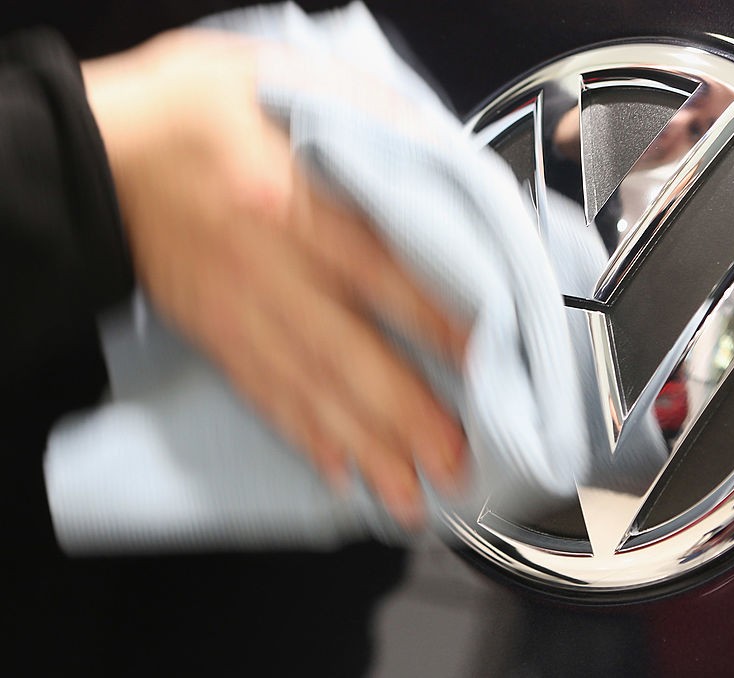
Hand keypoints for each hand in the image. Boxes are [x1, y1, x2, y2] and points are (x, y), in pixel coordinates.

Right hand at [81, 29, 467, 527]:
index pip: (380, 272)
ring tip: (406, 497)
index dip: (436, 321)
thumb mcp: (283, 80)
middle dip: (404, 417)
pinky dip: (303, 437)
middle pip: (346, 353)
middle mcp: (267, 269)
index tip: (486, 363)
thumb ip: (366, 115)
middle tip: (454, 464)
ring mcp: (238, 311)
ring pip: (308, 389)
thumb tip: (436, 154)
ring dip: (362, 448)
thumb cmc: (199, 111)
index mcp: (288, 202)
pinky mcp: (216, 334)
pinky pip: (263, 393)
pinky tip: (338, 470)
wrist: (102, 151)